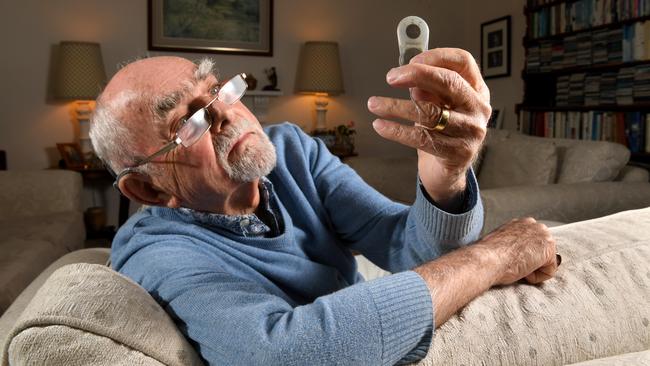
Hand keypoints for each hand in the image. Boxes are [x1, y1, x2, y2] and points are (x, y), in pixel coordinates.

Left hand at [367, 48, 490, 201]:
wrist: (447, 170)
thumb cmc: (442, 131)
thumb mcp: (437, 103)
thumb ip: (427, 88)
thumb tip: (407, 76)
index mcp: (476, 88)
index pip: (463, 61)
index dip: (436, 56)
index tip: (411, 60)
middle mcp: (478, 108)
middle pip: (449, 82)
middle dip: (417, 75)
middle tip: (391, 77)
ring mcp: (471, 131)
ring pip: (431, 113)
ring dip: (396, 107)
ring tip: (374, 104)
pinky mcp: (457, 153)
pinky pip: (421, 138)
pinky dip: (396, 131)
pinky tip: (380, 125)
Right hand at [480, 217, 557, 284]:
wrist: (486, 260)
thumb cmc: (487, 255)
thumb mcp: (499, 243)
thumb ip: (511, 244)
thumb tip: (514, 254)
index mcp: (519, 223)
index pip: (532, 243)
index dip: (524, 256)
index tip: (512, 261)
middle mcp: (533, 224)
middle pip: (542, 251)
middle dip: (532, 261)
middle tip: (515, 265)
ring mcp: (543, 235)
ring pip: (546, 261)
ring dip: (534, 269)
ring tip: (517, 267)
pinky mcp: (549, 249)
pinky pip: (549, 271)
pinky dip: (537, 277)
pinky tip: (523, 272)